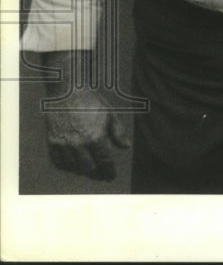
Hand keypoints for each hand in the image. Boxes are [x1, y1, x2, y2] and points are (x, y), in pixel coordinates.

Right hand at [41, 53, 130, 181]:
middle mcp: (79, 144)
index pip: (104, 162)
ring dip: (82, 170)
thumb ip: (118, 132)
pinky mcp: (52, 143)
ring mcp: (64, 144)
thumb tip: (126, 146)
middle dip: (97, 173)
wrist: (67, 92)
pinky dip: (67, 166)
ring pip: (74, 167)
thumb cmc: (91, 101)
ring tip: (89, 169)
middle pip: (89, 168)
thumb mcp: (110, 114)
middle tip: (101, 174)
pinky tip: (74, 164)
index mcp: (95, 137)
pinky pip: (59, 163)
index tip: (111, 176)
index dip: (109, 172)